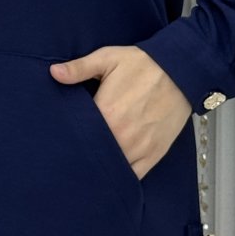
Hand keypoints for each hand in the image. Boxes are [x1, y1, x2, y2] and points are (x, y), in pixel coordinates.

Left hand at [50, 46, 190, 179]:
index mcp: (107, 113)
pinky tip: (111, 173)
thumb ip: (79, 68)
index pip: (78, 135)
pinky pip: (133, 176)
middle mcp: (122, 136)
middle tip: (69, 154)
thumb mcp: (108, 58)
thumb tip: (54, 72)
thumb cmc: (142, 64)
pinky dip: (121, 176)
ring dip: (100, 168)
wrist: (180, 71)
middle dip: (82, 154)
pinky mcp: (153, 155)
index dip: (67, 137)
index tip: (59, 139)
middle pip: (93, 155)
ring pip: (112, 168)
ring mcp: (139, 148)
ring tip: (88, 165)